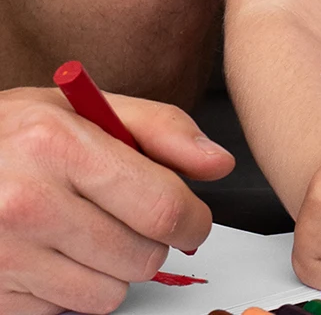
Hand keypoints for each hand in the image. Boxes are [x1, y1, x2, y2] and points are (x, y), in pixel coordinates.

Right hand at [0, 85, 234, 314]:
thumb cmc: (14, 133)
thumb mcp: (85, 106)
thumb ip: (161, 129)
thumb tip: (219, 164)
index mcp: (60, 145)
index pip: (163, 207)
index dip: (194, 219)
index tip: (195, 218)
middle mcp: (27, 202)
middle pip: (142, 256)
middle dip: (153, 241)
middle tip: (131, 217)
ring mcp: (4, 255)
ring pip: (108, 295)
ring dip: (112, 269)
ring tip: (85, 231)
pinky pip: (64, 313)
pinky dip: (70, 289)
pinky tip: (51, 253)